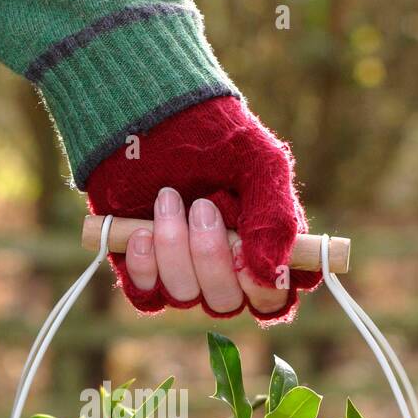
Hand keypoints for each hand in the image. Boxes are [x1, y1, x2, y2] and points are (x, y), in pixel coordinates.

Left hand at [85, 95, 318, 325]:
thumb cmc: (217, 137)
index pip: (274, 300)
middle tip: (202, 204)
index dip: (262, 289)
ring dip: (174, 246)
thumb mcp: (261, 165)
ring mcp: (184, 274)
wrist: (153, 116)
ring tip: (167, 197)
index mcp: (266, 250)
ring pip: (184, 295)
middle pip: (225, 302)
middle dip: (210, 256)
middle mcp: (227, 271)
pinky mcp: (145, 270)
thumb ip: (276, 219)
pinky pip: (146, 295)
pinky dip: (144, 264)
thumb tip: (271, 274)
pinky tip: (141, 229)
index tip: (247, 251)